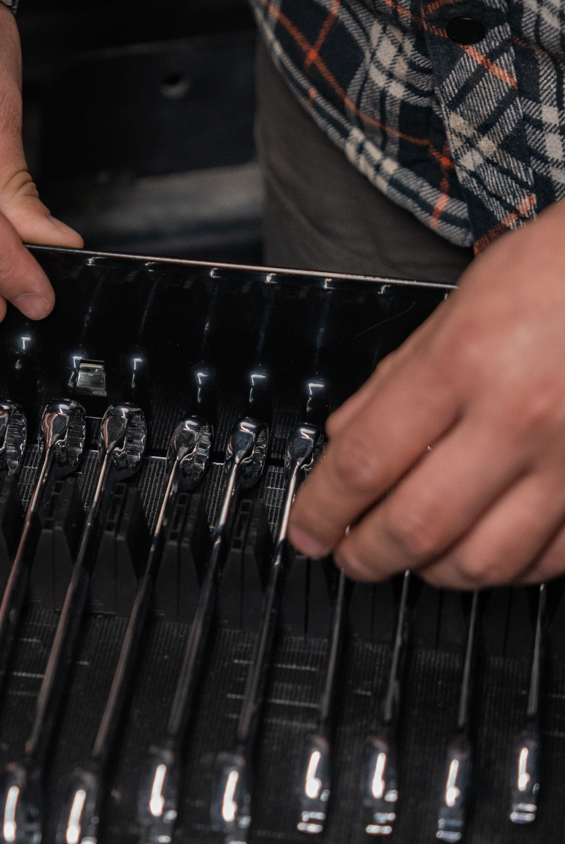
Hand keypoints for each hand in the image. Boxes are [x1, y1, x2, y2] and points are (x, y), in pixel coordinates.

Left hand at [289, 202, 564, 586]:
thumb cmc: (558, 272)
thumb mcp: (459, 303)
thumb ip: (397, 378)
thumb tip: (344, 437)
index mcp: (465, 361)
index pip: (364, 461)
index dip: (319, 509)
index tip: (304, 528)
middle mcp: (517, 416)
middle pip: (415, 525)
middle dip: (364, 555)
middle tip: (346, 555)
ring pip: (482, 561)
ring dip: (431, 571)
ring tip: (410, 557)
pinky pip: (547, 561)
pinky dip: (506, 569)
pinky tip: (482, 547)